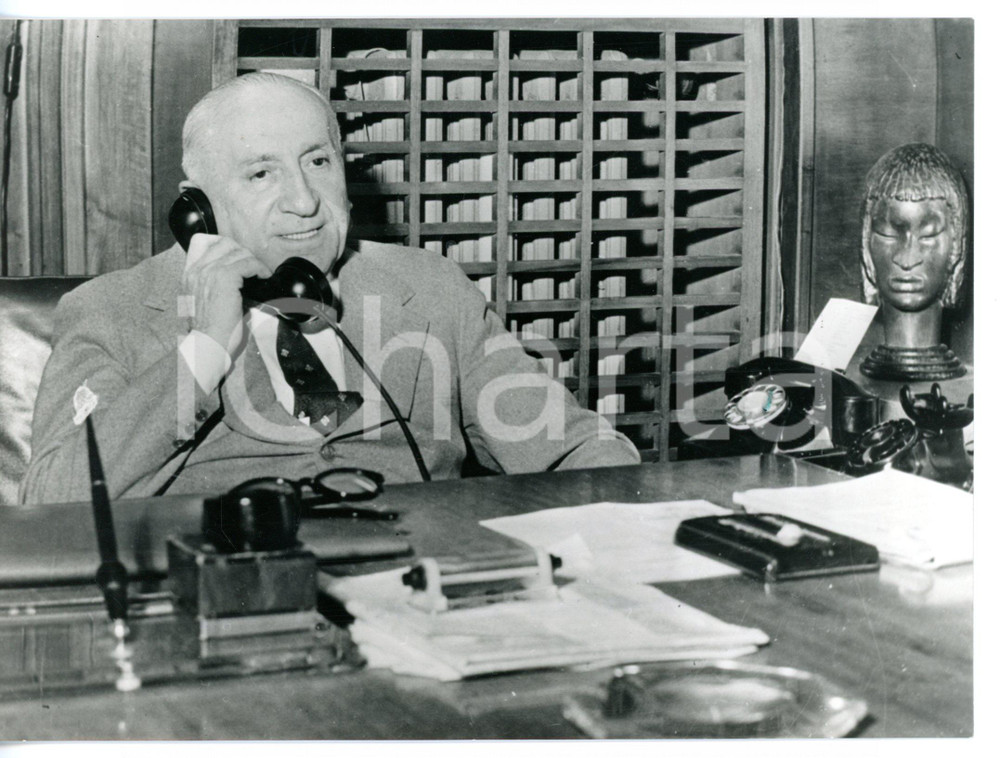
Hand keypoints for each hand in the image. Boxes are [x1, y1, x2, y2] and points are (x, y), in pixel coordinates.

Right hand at [182, 234, 271, 356]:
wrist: (207, 344)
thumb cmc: (210, 331)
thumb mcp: (203, 303)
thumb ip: (211, 287)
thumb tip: (235, 280)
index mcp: (189, 275)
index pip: (205, 244)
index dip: (226, 247)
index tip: (239, 259)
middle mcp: (196, 270)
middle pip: (223, 243)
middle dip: (242, 252)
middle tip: (253, 266)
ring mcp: (209, 272)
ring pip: (237, 252)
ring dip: (252, 261)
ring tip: (260, 272)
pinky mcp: (224, 278)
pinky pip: (247, 263)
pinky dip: (259, 268)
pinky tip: (264, 276)